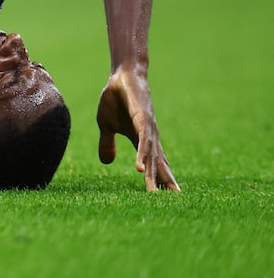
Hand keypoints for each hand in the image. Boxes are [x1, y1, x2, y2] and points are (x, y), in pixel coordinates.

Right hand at [96, 65, 178, 190]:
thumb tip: (107, 163)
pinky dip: (141, 156)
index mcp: (141, 139)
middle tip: (172, 200)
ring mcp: (147, 129)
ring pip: (151, 157)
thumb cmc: (115, 99)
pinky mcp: (142, 120)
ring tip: (153, 192)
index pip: (153, 162)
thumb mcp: (106, 125)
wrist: (121, 76)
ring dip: (151, 175)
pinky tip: (139, 168)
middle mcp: (150, 137)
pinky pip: (142, 142)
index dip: (158, 178)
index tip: (165, 195)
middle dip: (163, 182)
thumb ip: (107, 144)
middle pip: (158, 164)